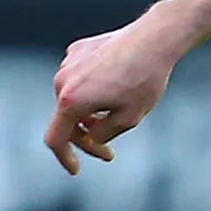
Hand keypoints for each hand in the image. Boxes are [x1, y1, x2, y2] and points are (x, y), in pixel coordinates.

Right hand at [44, 15, 184, 172]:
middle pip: (67, 119)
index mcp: (70, 101)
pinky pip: (81, 78)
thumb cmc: (144, 81)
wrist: (154, 40)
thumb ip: (102, 135)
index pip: (56, 138)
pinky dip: (93, 90)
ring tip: (121, 111)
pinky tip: (118, 86)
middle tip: (109, 152)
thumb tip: (90, 136)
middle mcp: (62, 81)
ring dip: (91, 112)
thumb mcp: (128, 119)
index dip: (65, 157)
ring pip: (74, 98)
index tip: (76, 170)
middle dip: (87, 137)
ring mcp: (68, 63)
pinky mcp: (78, 51)